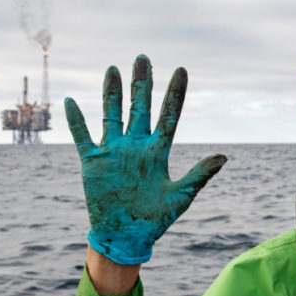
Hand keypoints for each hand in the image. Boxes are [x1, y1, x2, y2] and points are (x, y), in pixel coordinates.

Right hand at [65, 55, 225, 264]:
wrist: (126, 238)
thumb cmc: (156, 219)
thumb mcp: (181, 196)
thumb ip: (199, 175)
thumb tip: (224, 156)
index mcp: (158, 151)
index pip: (169, 115)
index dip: (175, 94)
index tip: (182, 70)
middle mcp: (136, 146)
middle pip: (139, 107)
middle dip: (142, 83)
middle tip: (143, 58)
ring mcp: (114, 152)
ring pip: (112, 114)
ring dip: (111, 92)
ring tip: (113, 68)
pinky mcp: (93, 162)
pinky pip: (82, 136)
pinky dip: (76, 121)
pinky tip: (70, 101)